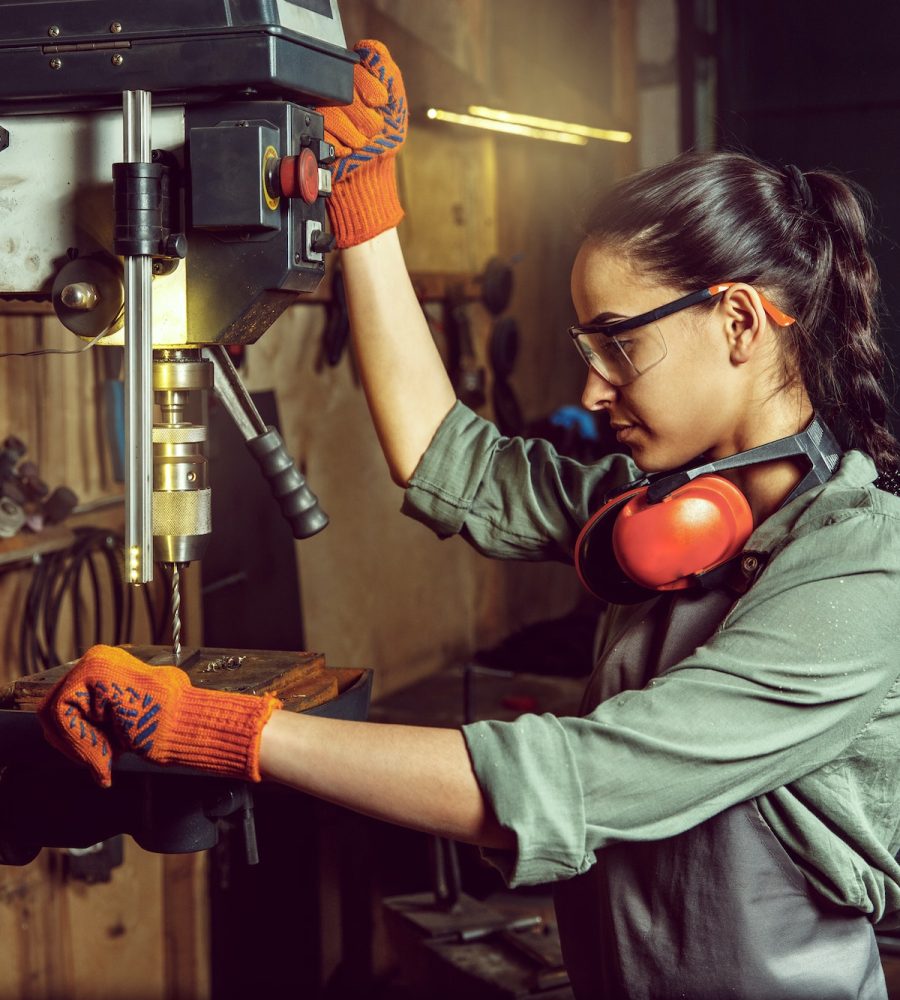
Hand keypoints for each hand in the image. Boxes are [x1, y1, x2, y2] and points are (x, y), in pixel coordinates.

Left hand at [38, 645, 280, 787]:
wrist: (190, 726)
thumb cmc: (167, 726)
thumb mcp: (122, 721)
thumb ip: (97, 718)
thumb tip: (69, 733)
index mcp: (107, 666)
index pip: (67, 705)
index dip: (75, 740)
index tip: (99, 761)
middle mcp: (98, 657)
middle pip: (55, 708)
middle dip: (74, 743)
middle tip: (101, 763)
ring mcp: (94, 662)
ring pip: (55, 713)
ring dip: (79, 745)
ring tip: (107, 760)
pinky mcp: (91, 673)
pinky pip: (61, 714)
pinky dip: (79, 743)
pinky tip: (107, 754)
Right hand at [320, 39, 407, 247]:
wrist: (366, 181)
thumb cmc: (381, 146)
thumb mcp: (395, 106)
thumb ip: (386, 72)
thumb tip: (369, 49)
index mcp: (351, 84)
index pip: (352, 66)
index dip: (369, 85)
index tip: (380, 102)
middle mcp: (332, 95)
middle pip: (343, 88)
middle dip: (364, 112)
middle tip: (372, 129)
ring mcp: (320, 113)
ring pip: (334, 109)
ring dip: (354, 131)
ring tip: (361, 143)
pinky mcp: (312, 132)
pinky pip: (324, 129)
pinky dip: (341, 143)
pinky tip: (348, 151)